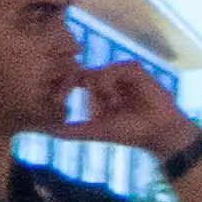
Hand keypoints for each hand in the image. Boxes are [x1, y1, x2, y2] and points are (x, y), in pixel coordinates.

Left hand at [64, 55, 201, 164]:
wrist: (157, 132)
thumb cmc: (129, 132)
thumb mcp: (95, 131)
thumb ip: (71, 130)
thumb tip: (44, 131)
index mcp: (96, 91)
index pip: (73, 79)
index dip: (63, 86)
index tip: (57, 100)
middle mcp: (107, 79)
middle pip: (81, 72)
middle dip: (76, 85)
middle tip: (80, 100)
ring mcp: (121, 73)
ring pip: (96, 71)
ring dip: (99, 89)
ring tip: (112, 105)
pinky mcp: (134, 70)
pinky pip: (112, 69)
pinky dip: (110, 83)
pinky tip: (117, 98)